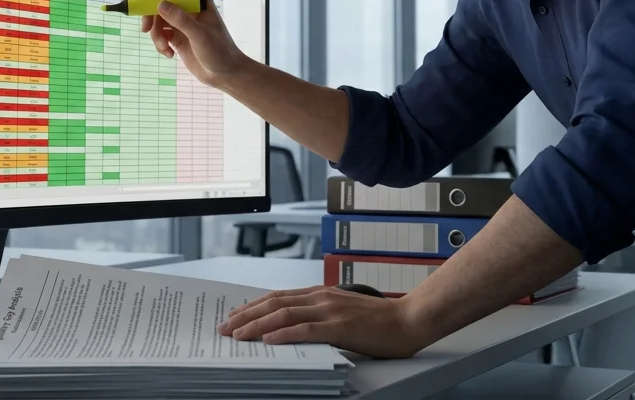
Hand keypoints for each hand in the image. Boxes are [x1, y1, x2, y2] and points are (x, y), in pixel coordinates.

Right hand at [137, 0, 250, 87]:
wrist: (225, 75)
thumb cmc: (219, 52)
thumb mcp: (199, 36)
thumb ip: (181, 20)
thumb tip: (160, 4)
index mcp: (199, 2)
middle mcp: (190, 10)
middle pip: (161, 4)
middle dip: (151, 16)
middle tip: (145, 29)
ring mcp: (183, 24)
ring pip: (159, 21)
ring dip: (157, 35)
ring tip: (165, 49)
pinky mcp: (178, 38)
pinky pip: (161, 35)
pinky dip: (160, 44)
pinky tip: (169, 54)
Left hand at [217, 285, 431, 358]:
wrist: (409, 320)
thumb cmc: (380, 321)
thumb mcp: (343, 314)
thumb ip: (320, 317)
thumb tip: (293, 330)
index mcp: (321, 294)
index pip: (278, 297)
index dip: (253, 306)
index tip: (235, 315)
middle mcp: (321, 298)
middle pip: (274, 303)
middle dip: (246, 315)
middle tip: (226, 326)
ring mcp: (330, 310)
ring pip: (284, 314)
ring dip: (257, 325)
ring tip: (238, 334)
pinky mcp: (340, 326)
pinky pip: (306, 329)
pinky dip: (284, 333)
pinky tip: (269, 339)